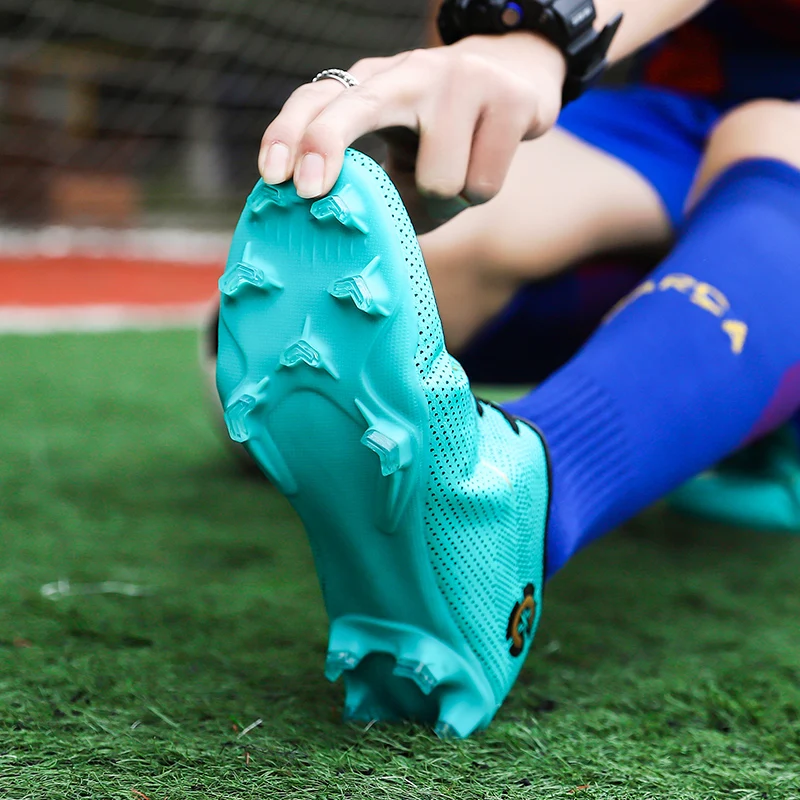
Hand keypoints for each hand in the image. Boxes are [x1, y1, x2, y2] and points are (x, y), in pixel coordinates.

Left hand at [258, 33, 565, 228]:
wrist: (520, 77)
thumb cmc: (446, 134)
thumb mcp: (404, 150)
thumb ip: (378, 190)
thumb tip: (358, 244)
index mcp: (374, 84)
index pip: (319, 99)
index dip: (289, 134)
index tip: (274, 178)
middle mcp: (411, 72)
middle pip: (359, 108)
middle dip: (326, 144)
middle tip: (313, 191)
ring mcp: (462, 78)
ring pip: (438, 182)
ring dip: (446, 202)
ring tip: (456, 178)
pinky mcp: (508, 98)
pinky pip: (481, 185)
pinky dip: (480, 194)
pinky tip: (486, 165)